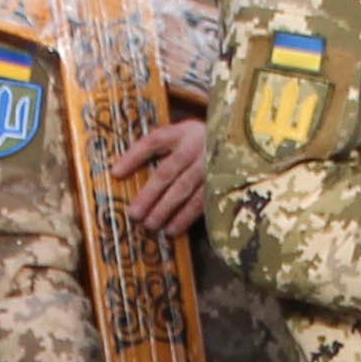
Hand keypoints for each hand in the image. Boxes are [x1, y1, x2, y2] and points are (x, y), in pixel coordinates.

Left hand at [111, 117, 212, 239]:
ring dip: (165, 209)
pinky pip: (201, 203)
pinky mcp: (223, 183)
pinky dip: (185, 218)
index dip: (133, 157)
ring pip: (184, 189)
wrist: (245, 141)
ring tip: (150, 225)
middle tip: (134, 214)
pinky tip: (172, 230)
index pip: (153, 142)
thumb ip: (161, 146)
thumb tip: (123, 170)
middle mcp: (197, 147)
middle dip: (149, 195)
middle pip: (167, 171)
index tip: (115, 173)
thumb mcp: (185, 134)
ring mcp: (211, 165)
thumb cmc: (204, 141)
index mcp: (184, 132)